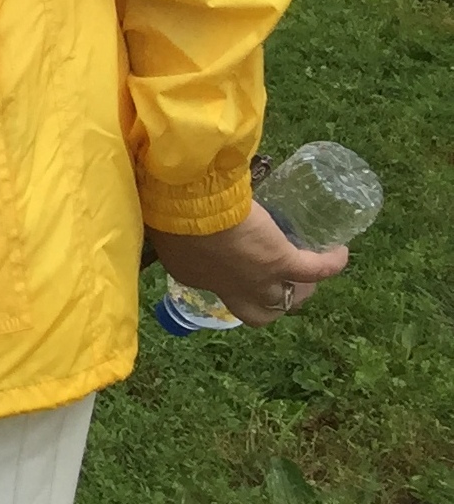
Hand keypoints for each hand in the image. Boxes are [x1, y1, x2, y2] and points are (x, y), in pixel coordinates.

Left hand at [149, 204, 347, 326]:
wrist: (187, 204)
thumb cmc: (166, 204)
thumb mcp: (165, 219)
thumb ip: (171, 214)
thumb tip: (171, 193)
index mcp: (193, 275)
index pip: (217, 286)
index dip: (229, 276)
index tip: (234, 258)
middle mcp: (227, 287)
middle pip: (257, 311)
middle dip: (270, 301)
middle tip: (279, 281)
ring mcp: (257, 279)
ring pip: (289, 298)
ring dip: (301, 288)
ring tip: (311, 269)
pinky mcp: (281, 261)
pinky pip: (316, 270)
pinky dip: (330, 263)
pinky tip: (339, 252)